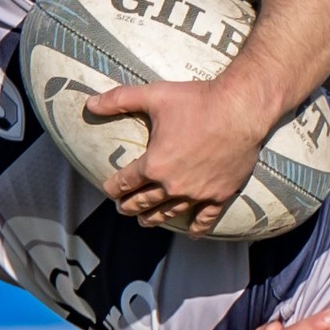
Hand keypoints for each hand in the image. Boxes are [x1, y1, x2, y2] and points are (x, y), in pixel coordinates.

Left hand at [91, 73, 276, 234]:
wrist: (240, 110)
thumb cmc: (197, 101)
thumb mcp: (153, 95)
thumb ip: (118, 100)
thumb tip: (89, 103)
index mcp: (154, 164)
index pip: (125, 182)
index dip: (113, 187)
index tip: (109, 189)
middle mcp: (172, 185)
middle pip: (144, 202)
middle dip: (129, 206)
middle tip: (123, 209)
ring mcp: (197, 193)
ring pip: (169, 212)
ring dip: (154, 219)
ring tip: (145, 222)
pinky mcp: (219, 195)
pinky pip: (205, 218)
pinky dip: (197, 228)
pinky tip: (191, 233)